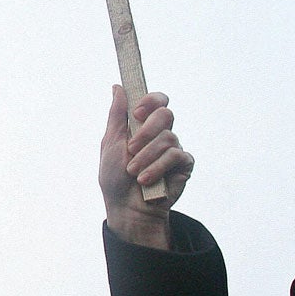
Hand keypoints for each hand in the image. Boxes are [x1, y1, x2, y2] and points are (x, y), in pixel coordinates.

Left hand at [100, 86, 191, 247]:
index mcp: (143, 125)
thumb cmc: (115, 177)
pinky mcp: (184, 165)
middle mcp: (161, 134)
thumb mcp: (110, 143)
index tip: (137, 112)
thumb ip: (117, 115)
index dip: (151, 101)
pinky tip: (146, 180)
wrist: (126, 208)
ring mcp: (173, 149)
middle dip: (147, 130)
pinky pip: (176, 156)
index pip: (157, 101)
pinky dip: (157, 167)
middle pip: (166, 114)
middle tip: (131, 147)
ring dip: (146, 156)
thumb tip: (118, 87)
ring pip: (168, 137)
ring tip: (134, 172)